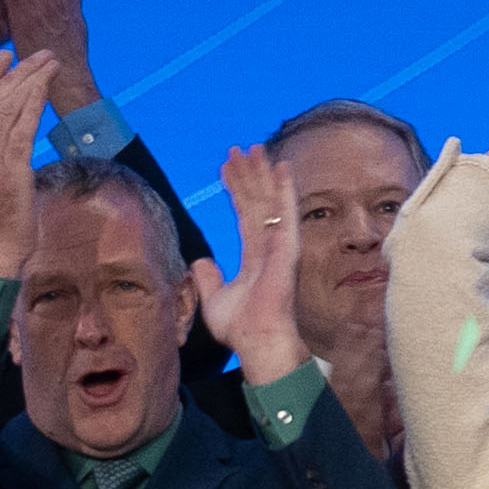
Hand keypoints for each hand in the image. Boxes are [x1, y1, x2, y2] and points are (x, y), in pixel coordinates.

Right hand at [0, 48, 59, 276]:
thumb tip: (8, 132)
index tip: (5, 55)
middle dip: (18, 70)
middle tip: (40, 52)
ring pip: (8, 106)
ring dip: (31, 78)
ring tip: (50, 61)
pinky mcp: (11, 170)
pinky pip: (22, 127)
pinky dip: (34, 100)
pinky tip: (45, 85)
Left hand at [199, 141, 307, 379]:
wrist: (256, 341)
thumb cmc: (241, 328)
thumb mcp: (214, 298)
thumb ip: (208, 277)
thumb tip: (201, 260)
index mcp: (255, 256)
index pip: (244, 214)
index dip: (235, 189)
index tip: (226, 168)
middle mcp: (269, 246)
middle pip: (257, 201)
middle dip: (248, 174)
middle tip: (239, 148)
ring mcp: (280, 245)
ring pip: (270, 200)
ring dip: (262, 172)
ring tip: (254, 147)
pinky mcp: (287, 248)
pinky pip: (285, 212)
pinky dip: (285, 188)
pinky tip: (282, 166)